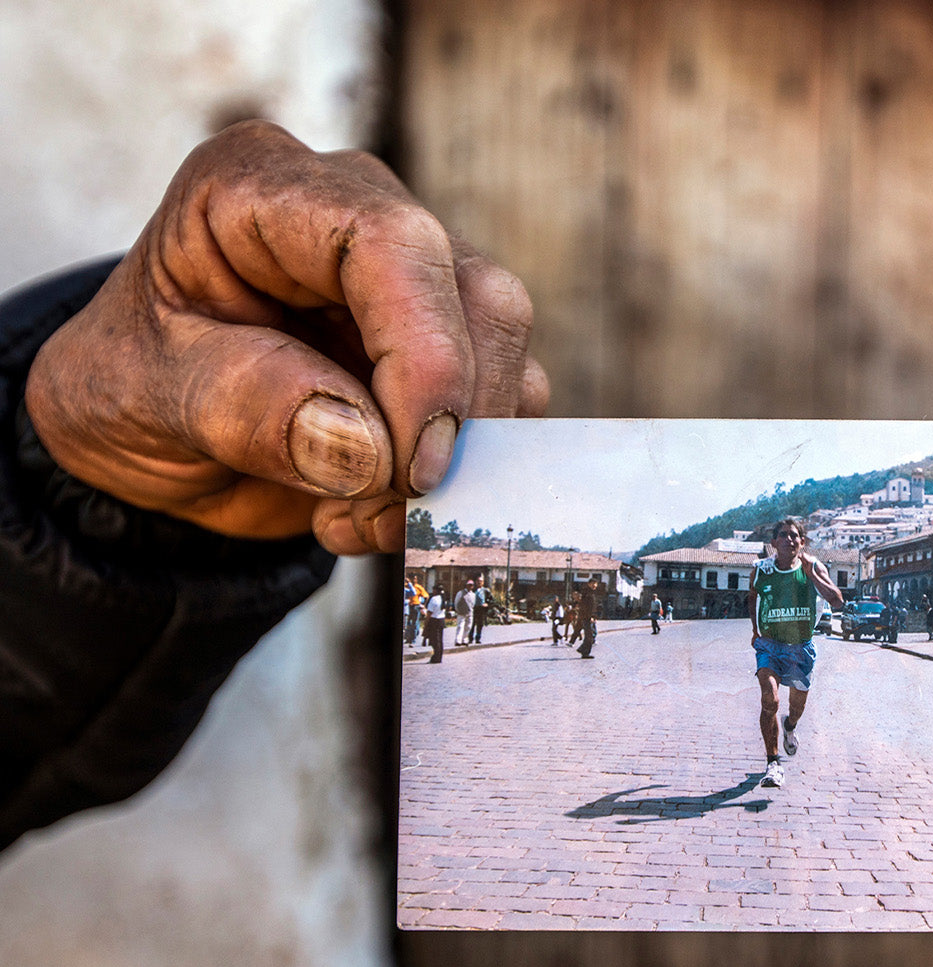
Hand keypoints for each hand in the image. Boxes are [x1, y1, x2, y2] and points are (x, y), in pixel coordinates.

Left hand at [24, 120, 547, 553]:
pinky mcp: (451, 345)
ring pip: (507, 356)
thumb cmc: (130, 388)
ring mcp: (417, 279)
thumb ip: (246, 408)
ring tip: (354, 515)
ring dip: (454, 462)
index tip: (410, 466)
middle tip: (377, 508)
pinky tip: (374, 508)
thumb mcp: (145, 395)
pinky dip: (457, 477)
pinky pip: (506, 405)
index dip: (426, 357)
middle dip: (449, 425)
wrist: (146, 435)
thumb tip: (371, 451)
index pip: (395, 244)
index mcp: (265, 190)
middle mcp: (360, 214)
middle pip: (478, 298)